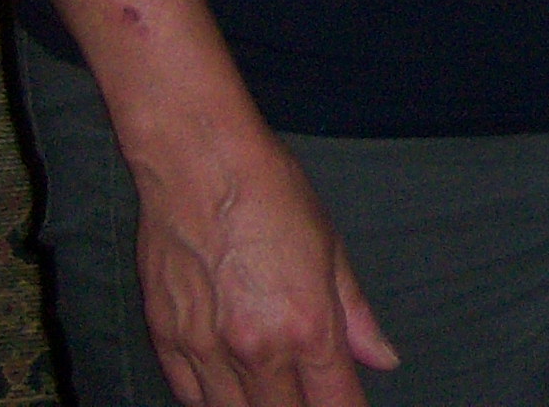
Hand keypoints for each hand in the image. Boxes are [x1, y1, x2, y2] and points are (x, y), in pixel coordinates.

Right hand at [131, 125, 397, 406]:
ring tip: (274, 394)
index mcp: (306, 325)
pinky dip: (214, 400)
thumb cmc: (273, 195)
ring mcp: (204, 350)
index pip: (334, 402)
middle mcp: (255, 349)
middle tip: (311, 397)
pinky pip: (190, 396)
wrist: (199, 165)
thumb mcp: (331, 249)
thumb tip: (383, 359)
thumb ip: (355, 316)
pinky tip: (231, 390)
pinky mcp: (166, 342)